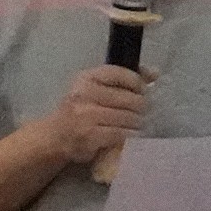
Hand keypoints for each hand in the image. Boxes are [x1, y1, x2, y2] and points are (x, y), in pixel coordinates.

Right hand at [33, 64, 152, 171]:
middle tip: (142, 111)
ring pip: (128, 117)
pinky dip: (130, 134)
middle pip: (129, 98)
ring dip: (137, 122)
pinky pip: (122, 133)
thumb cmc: (79, 109)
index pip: (120, 74)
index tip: (143, 90)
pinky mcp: (91, 135)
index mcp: (86, 78)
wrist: (55, 136)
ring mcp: (86, 115)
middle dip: (141, 106)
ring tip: (136, 123)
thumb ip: (122, 79)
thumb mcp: (94, 88)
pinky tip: (130, 134)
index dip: (137, 83)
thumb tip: (155, 73)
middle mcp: (84, 94)